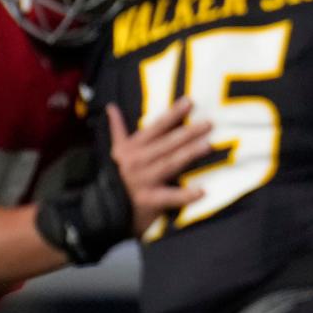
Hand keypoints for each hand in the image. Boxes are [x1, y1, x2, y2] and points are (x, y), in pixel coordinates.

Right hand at [107, 99, 212, 234]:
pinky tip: (202, 191)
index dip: (173, 114)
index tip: (189, 102)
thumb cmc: (116, 176)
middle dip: (188, 133)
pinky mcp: (148, 200)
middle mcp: (137, 162)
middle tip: (209, 123)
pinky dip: (186, 195)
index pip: (156, 127)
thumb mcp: (116, 152)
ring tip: (208, 145)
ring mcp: (143, 181)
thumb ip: (118, 129)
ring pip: (170, 164)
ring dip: (189, 154)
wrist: (104, 209)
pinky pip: (170, 197)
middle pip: (167, 144)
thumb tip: (111, 107)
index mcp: (131, 148)